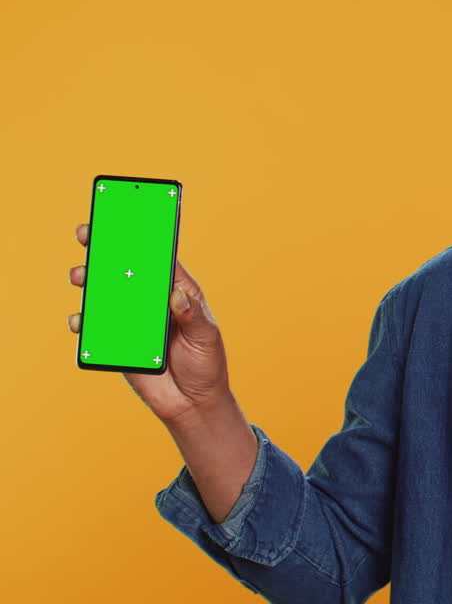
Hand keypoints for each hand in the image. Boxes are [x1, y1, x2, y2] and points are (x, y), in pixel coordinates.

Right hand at [68, 223, 231, 425]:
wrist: (192, 402)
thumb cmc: (206, 363)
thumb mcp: (206, 336)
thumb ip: (192, 316)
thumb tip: (175, 294)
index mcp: (178, 292)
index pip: (160, 258)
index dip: (145, 235)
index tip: (129, 214)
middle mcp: (152, 301)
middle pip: (126, 269)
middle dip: (106, 249)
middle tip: (89, 234)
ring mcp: (132, 320)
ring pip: (106, 293)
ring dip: (89, 280)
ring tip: (81, 275)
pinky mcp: (117, 342)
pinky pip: (95, 326)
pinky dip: (84, 320)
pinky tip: (80, 318)